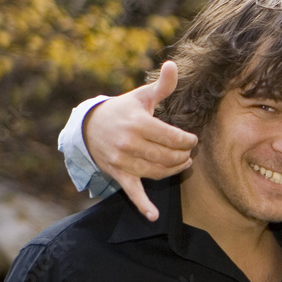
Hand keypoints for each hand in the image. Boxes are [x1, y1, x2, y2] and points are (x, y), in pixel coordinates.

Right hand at [84, 61, 197, 220]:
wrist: (89, 128)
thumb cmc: (123, 110)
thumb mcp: (142, 97)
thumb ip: (162, 85)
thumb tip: (172, 65)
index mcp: (138, 123)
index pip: (172, 137)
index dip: (187, 140)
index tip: (192, 140)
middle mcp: (129, 143)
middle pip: (167, 156)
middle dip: (183, 155)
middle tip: (189, 153)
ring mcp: (123, 160)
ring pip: (157, 172)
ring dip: (174, 171)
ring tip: (182, 164)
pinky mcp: (118, 174)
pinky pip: (132, 192)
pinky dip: (143, 205)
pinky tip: (153, 216)